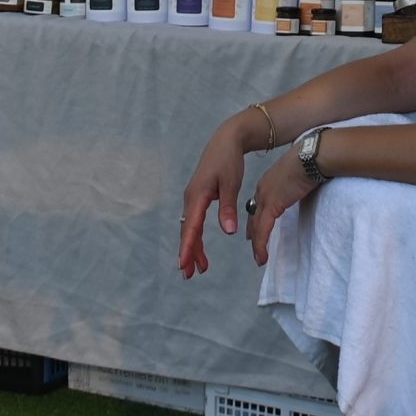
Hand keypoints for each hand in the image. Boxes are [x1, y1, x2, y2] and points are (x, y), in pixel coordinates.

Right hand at [178, 118, 252, 278]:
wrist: (227, 140)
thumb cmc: (229, 159)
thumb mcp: (231, 183)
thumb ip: (228, 207)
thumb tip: (228, 232)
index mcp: (197, 195)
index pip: (191, 226)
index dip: (188, 246)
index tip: (184, 264)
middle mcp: (190, 198)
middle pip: (186, 230)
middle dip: (187, 252)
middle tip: (189, 275)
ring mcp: (193, 198)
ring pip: (190, 227)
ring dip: (193, 247)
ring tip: (198, 268)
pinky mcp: (198, 197)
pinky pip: (194, 221)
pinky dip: (196, 236)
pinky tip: (200, 249)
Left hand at [247, 149, 320, 265]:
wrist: (311, 156)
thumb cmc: (311, 162)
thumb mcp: (298, 177)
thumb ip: (294, 188)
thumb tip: (298, 194)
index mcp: (268, 182)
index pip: (258, 205)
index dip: (256, 219)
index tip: (254, 230)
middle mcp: (263, 190)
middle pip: (254, 217)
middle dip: (253, 233)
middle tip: (254, 246)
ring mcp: (266, 198)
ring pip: (257, 227)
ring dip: (257, 245)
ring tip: (260, 259)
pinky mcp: (272, 205)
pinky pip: (263, 230)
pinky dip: (261, 245)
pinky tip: (262, 257)